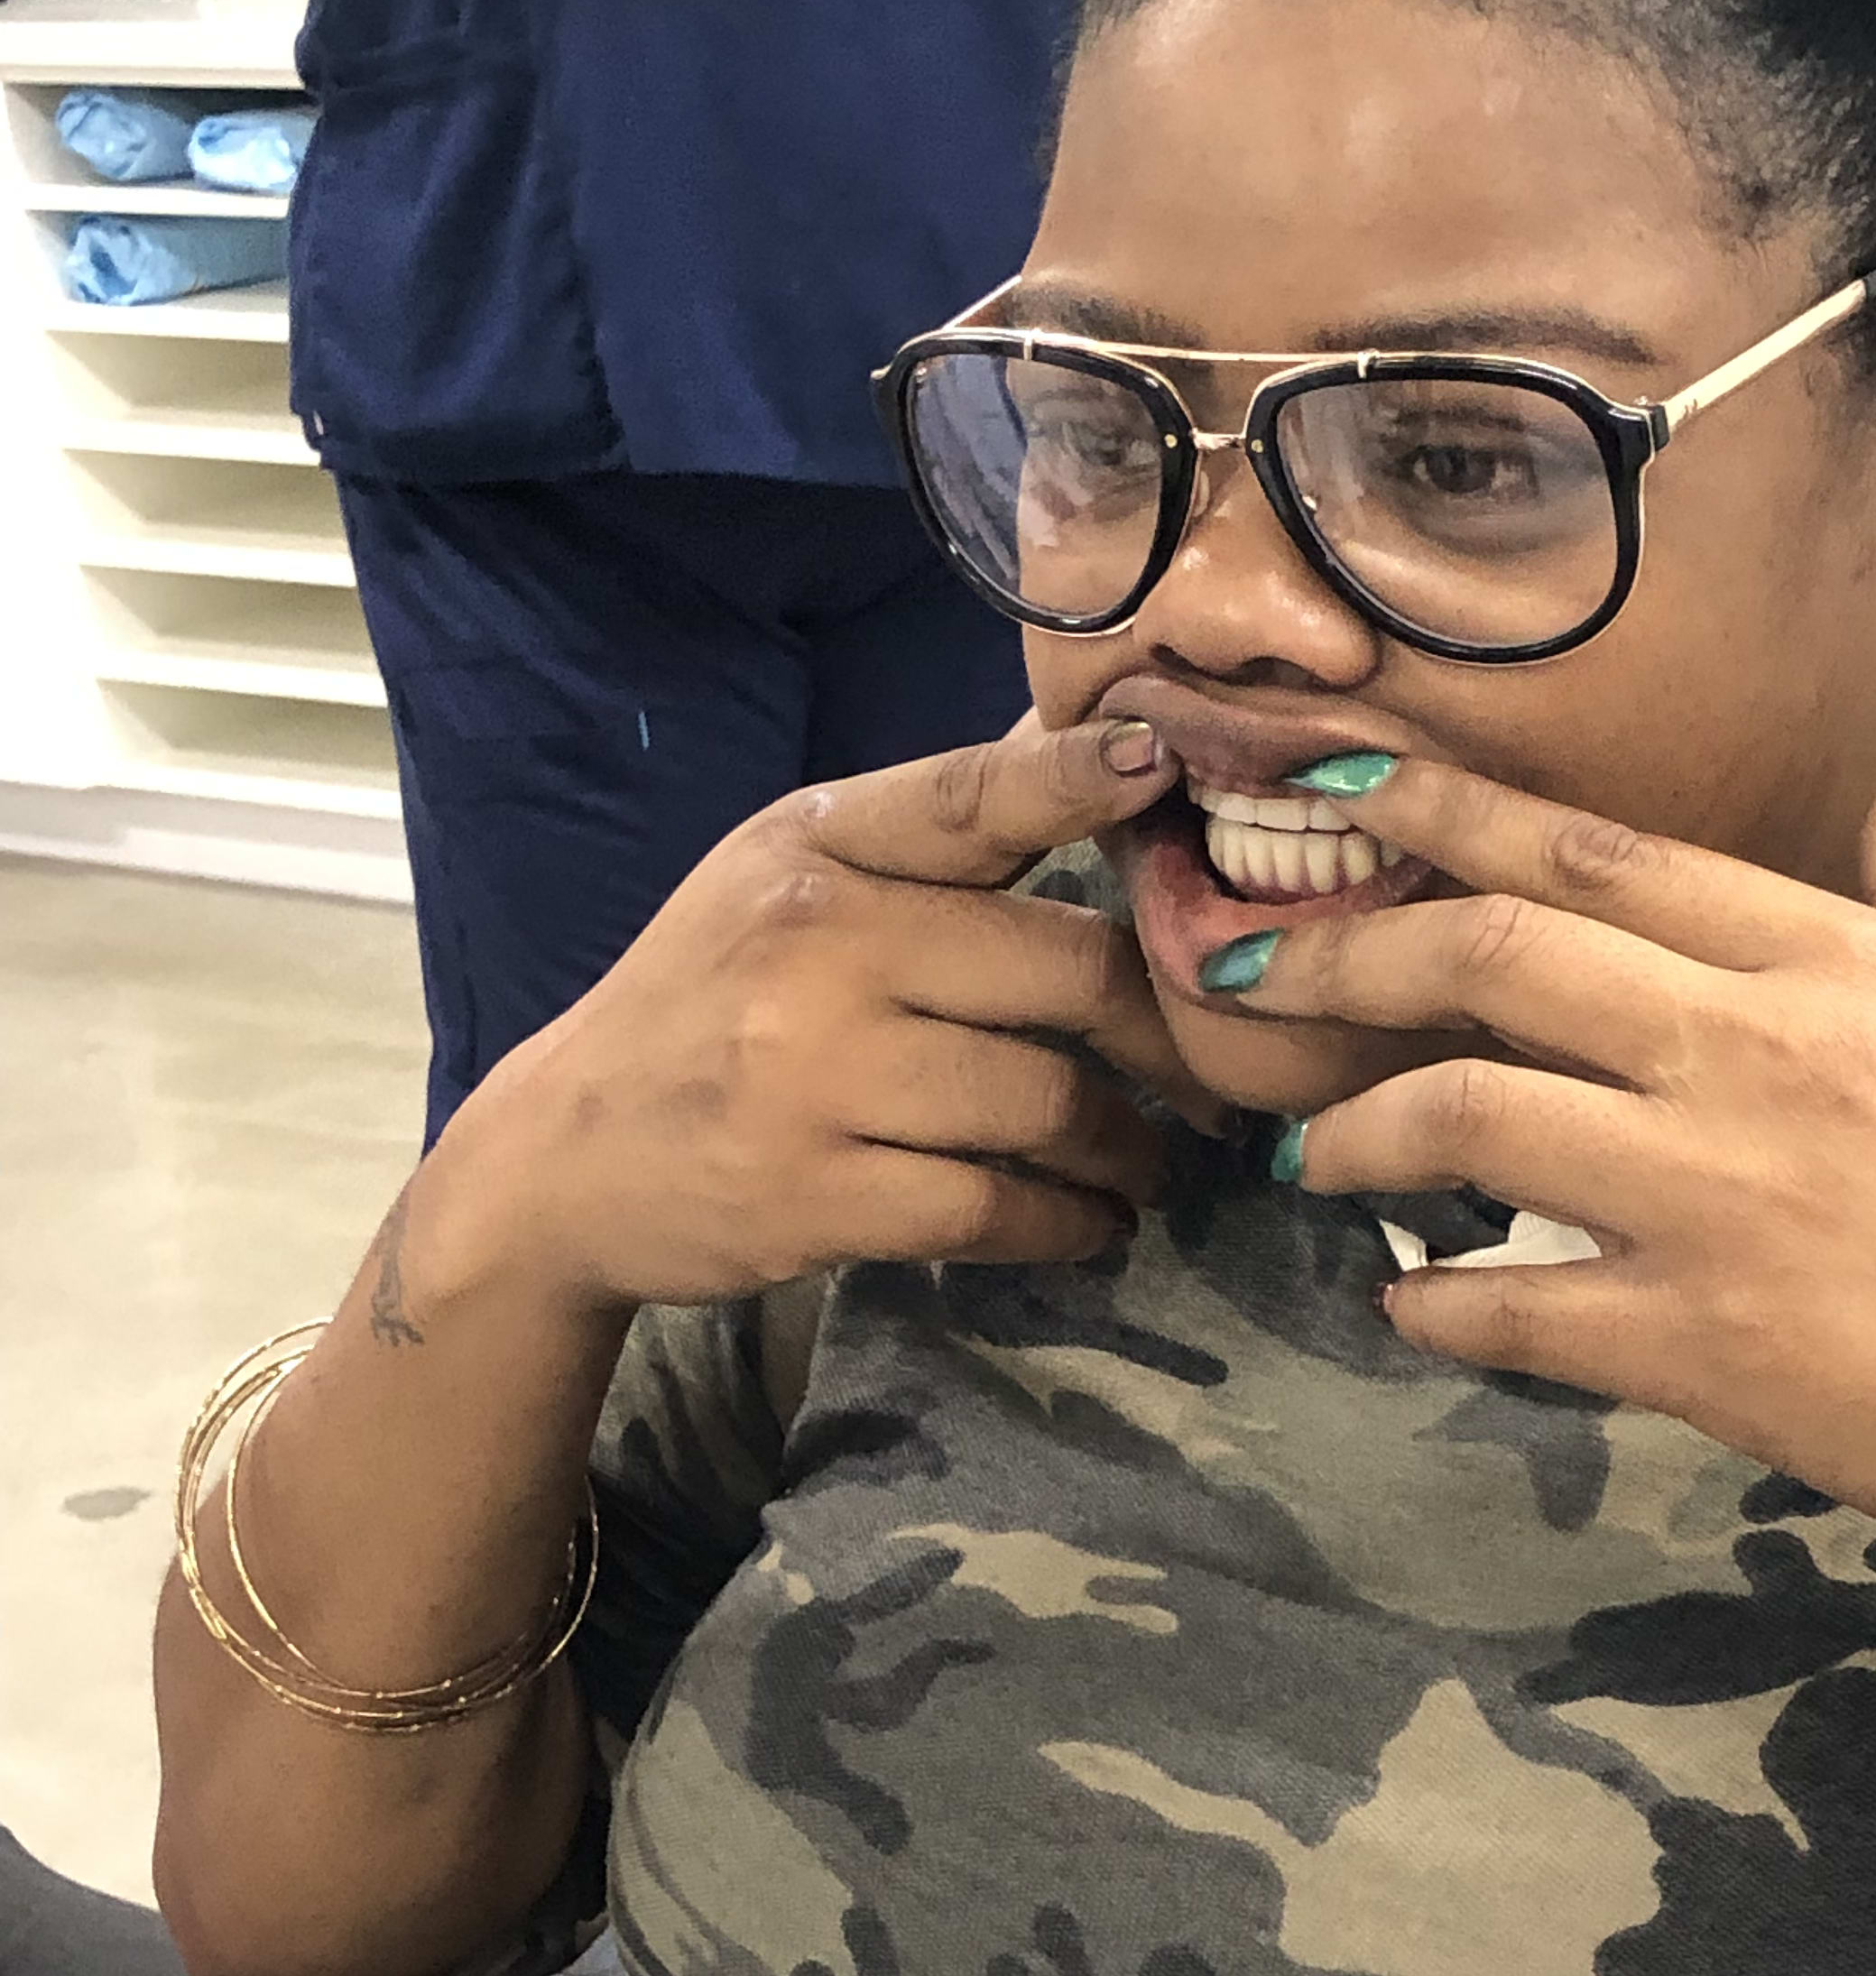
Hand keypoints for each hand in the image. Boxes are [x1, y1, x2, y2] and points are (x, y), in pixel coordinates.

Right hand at [440, 716, 1220, 1312]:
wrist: (565, 1158)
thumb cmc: (715, 1000)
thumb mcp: (790, 881)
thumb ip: (936, 833)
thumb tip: (1107, 752)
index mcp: (818, 849)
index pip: (971, 796)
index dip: (1081, 776)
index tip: (1171, 768)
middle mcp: (819, 946)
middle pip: (1065, 970)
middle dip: (1161, 1028)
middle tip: (1210, 1069)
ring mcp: (817, 1076)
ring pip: (1048, 1101)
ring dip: (1125, 1146)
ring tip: (1147, 1161)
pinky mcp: (821, 1196)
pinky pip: (998, 1206)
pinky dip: (1069, 1222)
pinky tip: (1094, 1223)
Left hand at [1241, 751, 1875, 1569]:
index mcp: (1833, 961)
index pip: (1601, 856)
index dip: (1451, 814)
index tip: (1347, 793)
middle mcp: (1754, 1054)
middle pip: (1496, 957)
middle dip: (1346, 947)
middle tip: (1250, 965)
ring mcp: (1716, 1198)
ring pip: (1470, 1120)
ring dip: (1362, 1129)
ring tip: (1313, 1152)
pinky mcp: (1701, 1341)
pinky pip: (1515, 1308)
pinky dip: (1440, 1304)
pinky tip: (1409, 1304)